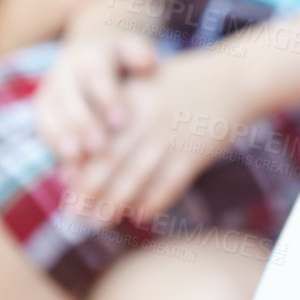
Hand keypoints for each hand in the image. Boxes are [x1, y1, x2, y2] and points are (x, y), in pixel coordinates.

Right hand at [36, 31, 158, 164]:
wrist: (89, 55)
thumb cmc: (121, 60)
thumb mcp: (132, 50)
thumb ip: (139, 56)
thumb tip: (147, 64)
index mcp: (89, 56)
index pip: (96, 75)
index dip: (107, 98)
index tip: (121, 122)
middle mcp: (64, 72)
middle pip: (70, 98)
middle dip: (83, 123)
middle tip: (99, 146)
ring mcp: (50, 91)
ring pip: (52, 115)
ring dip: (63, 138)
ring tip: (78, 160)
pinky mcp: (42, 109)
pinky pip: (44, 128)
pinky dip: (55, 149)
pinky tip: (69, 170)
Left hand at [61, 44, 255, 226]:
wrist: (233, 79)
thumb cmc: (179, 88)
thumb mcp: (142, 89)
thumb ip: (110, 120)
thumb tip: (73, 163)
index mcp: (129, 99)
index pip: (95, 139)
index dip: (78, 166)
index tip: (66, 187)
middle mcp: (147, 117)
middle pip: (110, 161)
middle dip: (89, 191)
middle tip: (73, 214)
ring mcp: (172, 135)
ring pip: (137, 177)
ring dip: (115, 203)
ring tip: (100, 220)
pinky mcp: (195, 152)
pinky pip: (169, 184)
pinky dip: (153, 201)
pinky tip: (140, 214)